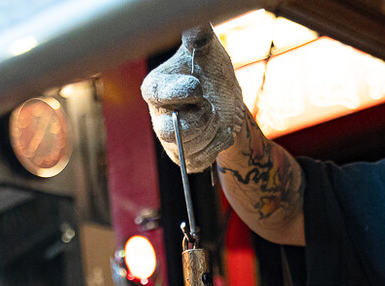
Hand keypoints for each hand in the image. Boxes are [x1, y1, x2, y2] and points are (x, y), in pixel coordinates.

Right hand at [141, 24, 244, 172]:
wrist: (227, 102)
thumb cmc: (212, 72)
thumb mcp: (208, 51)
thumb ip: (199, 39)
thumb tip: (197, 27)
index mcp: (156, 89)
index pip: (156, 95)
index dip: (178, 93)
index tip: (198, 88)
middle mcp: (158, 118)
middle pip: (171, 131)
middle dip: (200, 119)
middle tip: (211, 106)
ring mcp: (170, 141)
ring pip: (189, 146)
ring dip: (211, 130)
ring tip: (215, 114)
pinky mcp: (185, 158)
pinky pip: (201, 159)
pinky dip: (217, 144)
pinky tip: (218, 131)